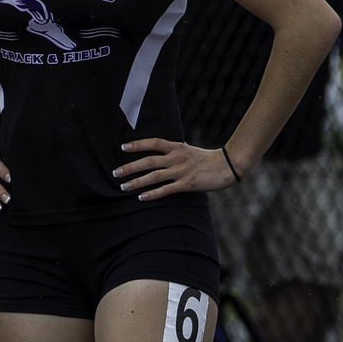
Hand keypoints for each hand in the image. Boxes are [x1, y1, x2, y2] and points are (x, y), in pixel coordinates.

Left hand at [115, 137, 237, 200]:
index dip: (137, 145)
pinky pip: (166, 190)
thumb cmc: (207, 159)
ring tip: (124, 187)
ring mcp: (181, 171)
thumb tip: (162, 150)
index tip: (123, 147)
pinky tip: (142, 198)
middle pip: (148, 161)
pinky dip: (153, 194)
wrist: (227, 166)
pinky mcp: (187, 184)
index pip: (153, 143)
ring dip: (136, 182)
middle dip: (130, 167)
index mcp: (176, 147)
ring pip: (153, 177)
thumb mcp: (189, 150)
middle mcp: (176, 158)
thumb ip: (175, 150)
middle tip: (116, 173)